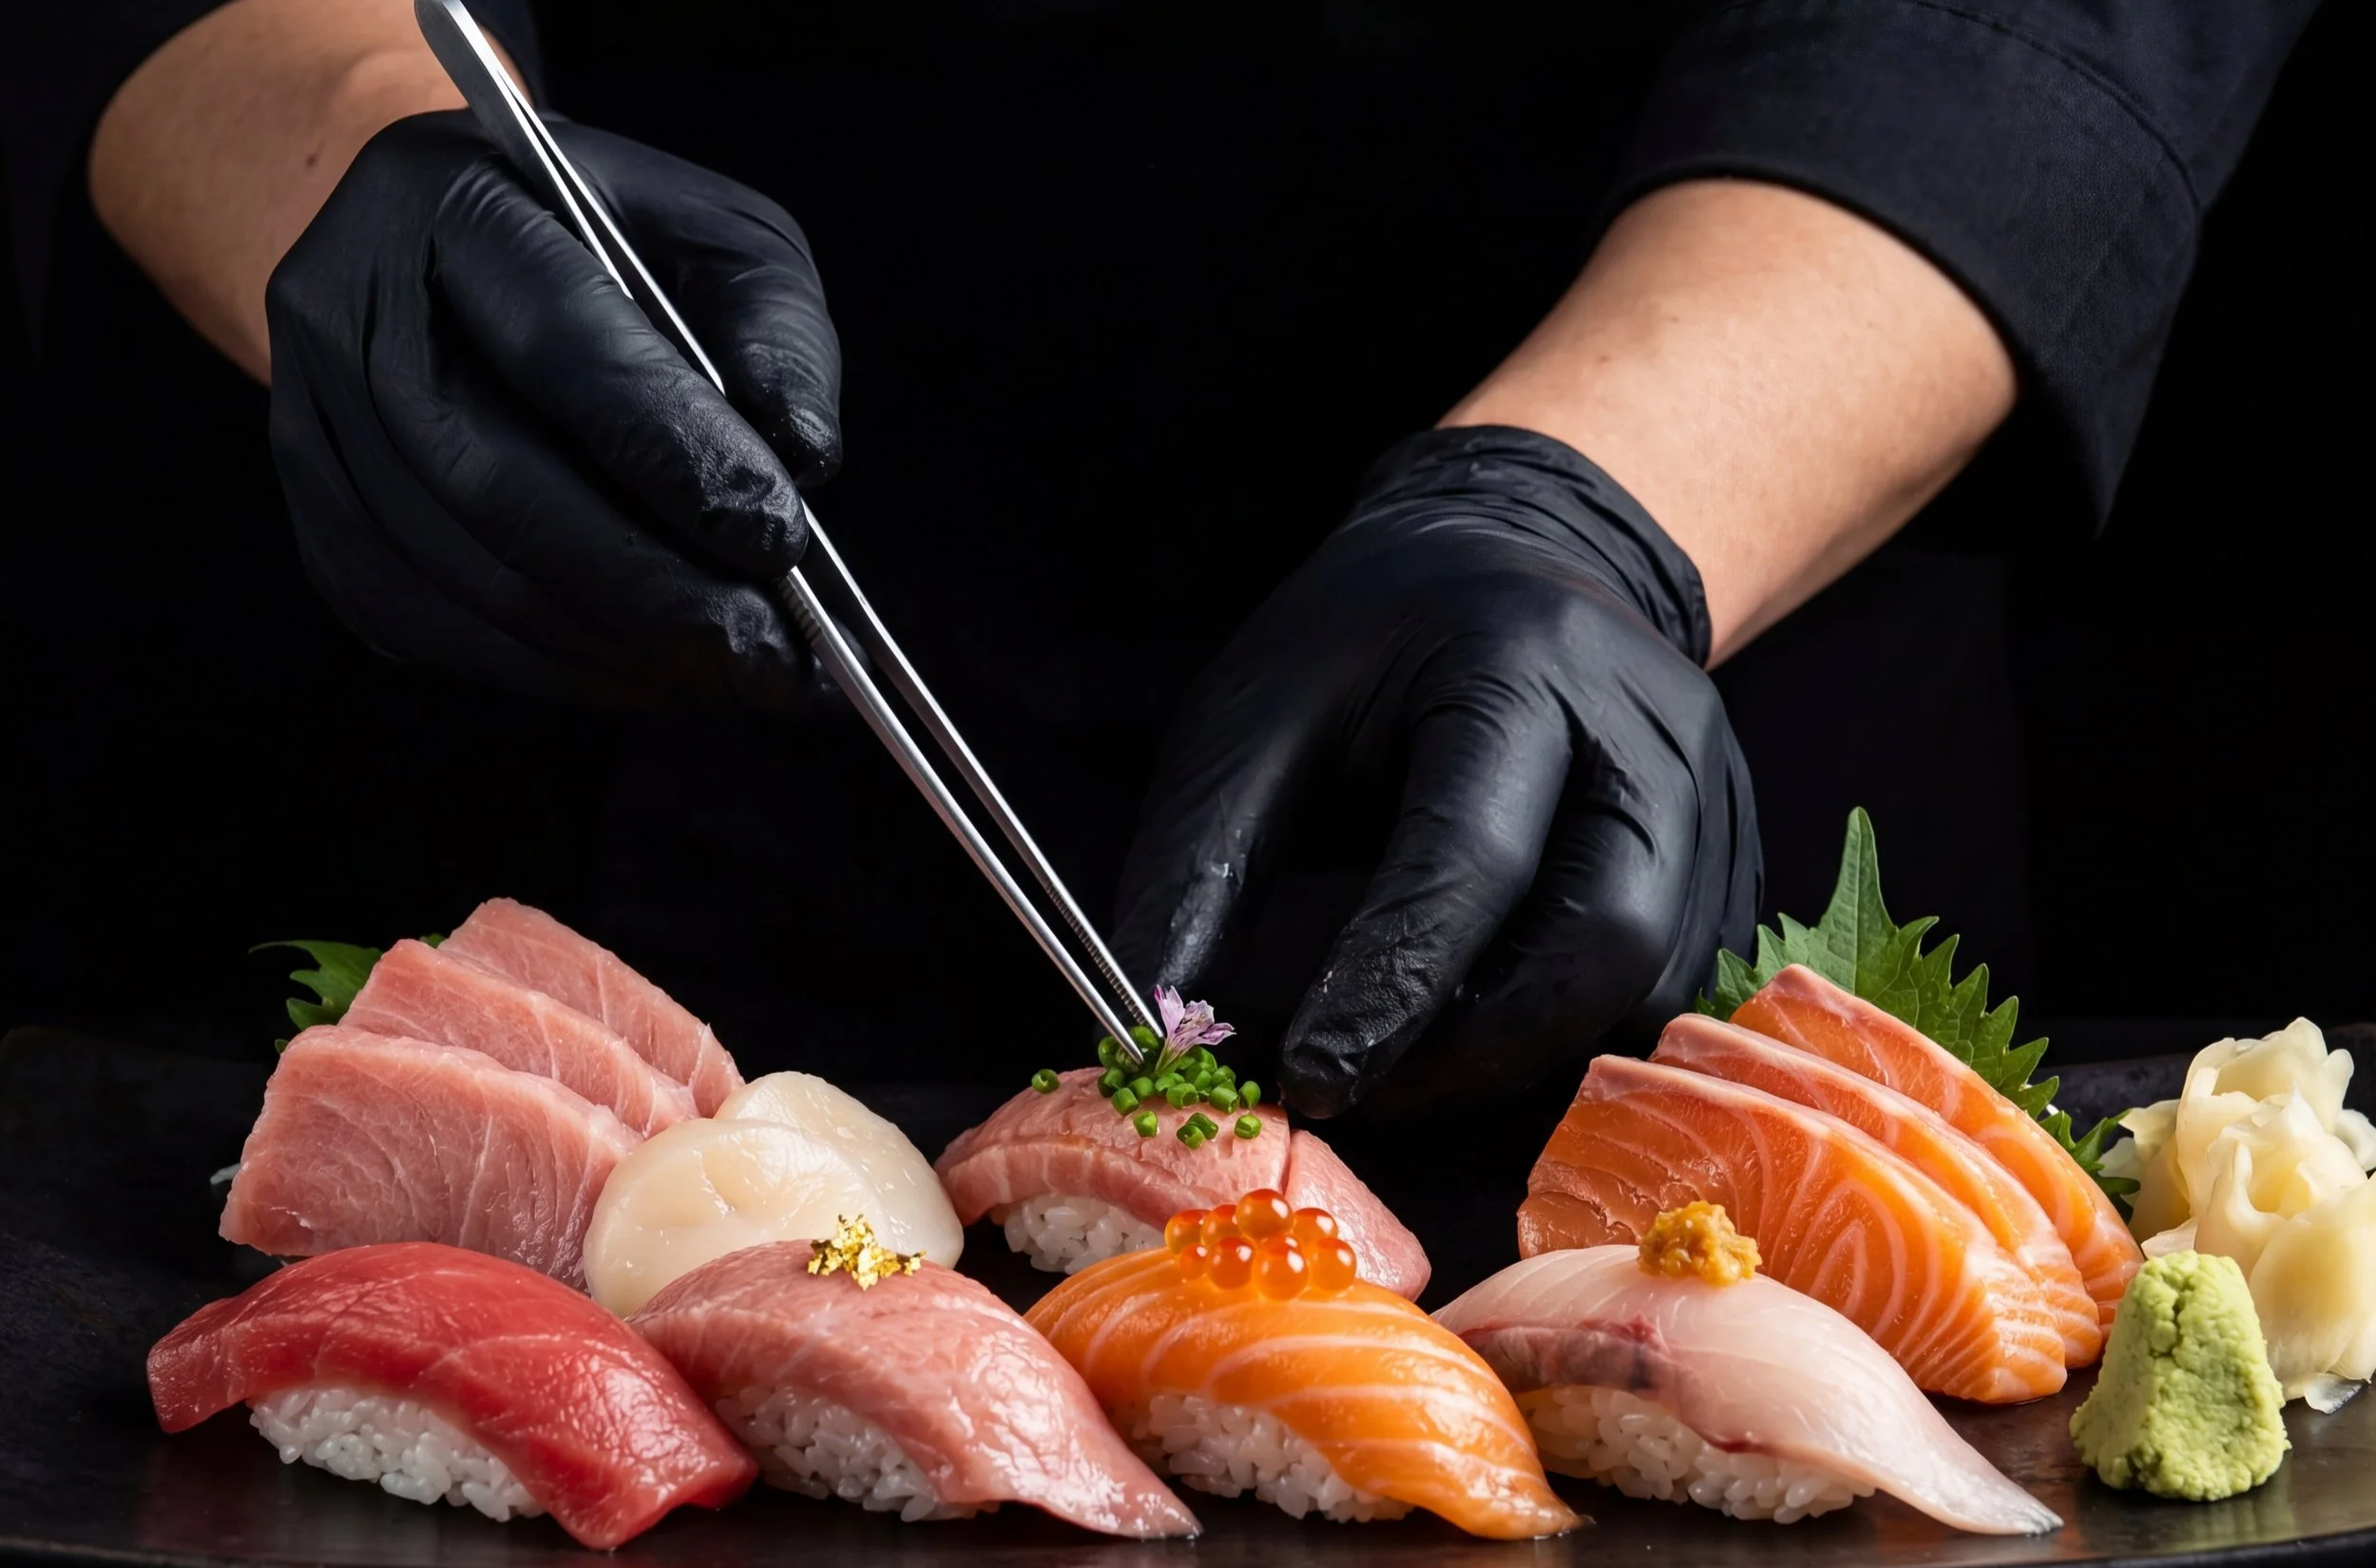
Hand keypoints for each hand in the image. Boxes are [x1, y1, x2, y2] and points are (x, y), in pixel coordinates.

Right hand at [265, 111, 839, 708]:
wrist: (446, 260)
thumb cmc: (606, 246)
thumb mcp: (717, 238)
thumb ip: (777, 336)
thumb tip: (802, 460)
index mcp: (449, 202)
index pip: (563, 343)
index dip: (675, 457)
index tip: (781, 543)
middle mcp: (347, 310)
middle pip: (496, 485)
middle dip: (656, 590)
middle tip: (774, 654)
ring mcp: (312, 426)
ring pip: (468, 579)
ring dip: (619, 648)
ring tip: (738, 673)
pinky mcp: (319, 526)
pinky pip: (439, 629)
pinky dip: (560, 669)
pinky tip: (653, 670)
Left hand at [1114, 427, 1760, 1115]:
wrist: (1525, 554)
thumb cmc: (1369, 640)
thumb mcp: (1258, 709)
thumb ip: (1202, 862)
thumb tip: (1155, 1024)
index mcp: (1518, 661)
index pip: (1471, 857)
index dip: (1389, 987)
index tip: (1308, 1080)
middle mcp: (1648, 726)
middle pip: (1605, 936)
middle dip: (1476, 1045)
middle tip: (1368, 1089)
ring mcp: (1715, 793)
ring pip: (1654, 983)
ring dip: (1529, 1052)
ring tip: (1418, 1058)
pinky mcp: (1736, 853)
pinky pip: (1677, 986)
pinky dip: (1577, 1034)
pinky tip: (1490, 1023)